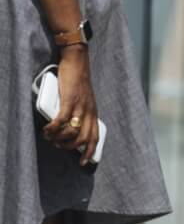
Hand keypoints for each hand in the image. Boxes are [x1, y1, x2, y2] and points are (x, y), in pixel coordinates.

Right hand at [45, 49, 99, 166]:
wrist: (77, 61)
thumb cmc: (78, 79)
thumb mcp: (84, 98)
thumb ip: (79, 111)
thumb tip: (69, 124)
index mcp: (93, 112)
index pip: (95, 137)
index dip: (90, 152)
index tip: (83, 162)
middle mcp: (89, 111)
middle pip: (83, 139)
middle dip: (69, 147)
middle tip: (57, 145)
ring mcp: (80, 106)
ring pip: (72, 132)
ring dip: (59, 138)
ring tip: (50, 136)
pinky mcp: (70, 100)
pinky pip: (62, 120)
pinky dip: (53, 128)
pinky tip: (47, 129)